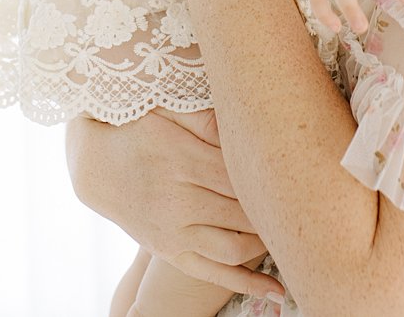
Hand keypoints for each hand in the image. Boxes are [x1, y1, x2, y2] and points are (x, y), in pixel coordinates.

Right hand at [66, 108, 283, 298]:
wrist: (96, 166)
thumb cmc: (140, 131)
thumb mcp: (168, 111)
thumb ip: (208, 119)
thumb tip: (245, 121)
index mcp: (183, 161)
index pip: (242, 177)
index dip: (272, 179)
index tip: (300, 176)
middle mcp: (178, 202)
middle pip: (243, 213)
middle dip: (276, 212)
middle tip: (307, 204)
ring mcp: (173, 233)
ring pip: (233, 248)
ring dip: (265, 244)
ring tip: (290, 233)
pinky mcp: (170, 252)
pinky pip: (213, 274)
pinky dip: (246, 284)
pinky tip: (277, 292)